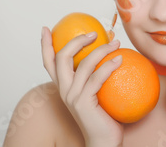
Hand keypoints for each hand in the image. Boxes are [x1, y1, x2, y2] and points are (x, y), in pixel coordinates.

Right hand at [41, 27, 123, 146]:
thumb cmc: (103, 115)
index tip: (46, 29)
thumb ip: (95, 77)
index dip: (45, 45)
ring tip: (116, 43)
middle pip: (61, 57)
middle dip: (76, 41)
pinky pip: (97, 78)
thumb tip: (109, 53)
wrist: (102, 140)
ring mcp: (72, 96)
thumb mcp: (96, 93)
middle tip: (94, 34)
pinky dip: (109, 66)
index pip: (49, 62)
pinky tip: (120, 59)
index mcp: (64, 86)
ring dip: (102, 50)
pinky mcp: (83, 102)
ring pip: (84, 64)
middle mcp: (64, 90)